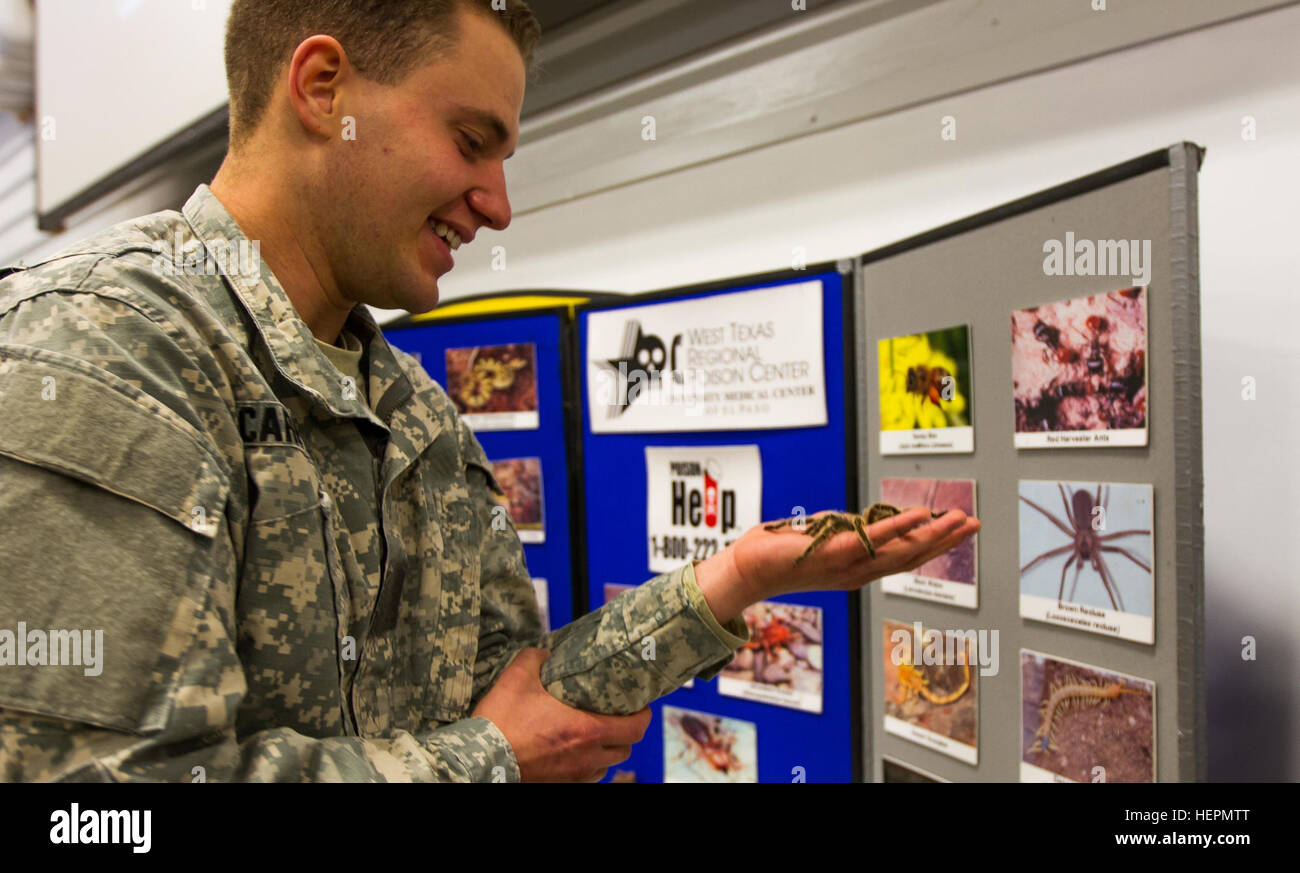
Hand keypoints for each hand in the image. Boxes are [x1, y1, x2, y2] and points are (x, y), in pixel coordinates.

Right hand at [471, 648, 650, 781]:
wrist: (479, 759)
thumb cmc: (501, 720)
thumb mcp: (518, 675)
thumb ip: (537, 657)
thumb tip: (547, 653)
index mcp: (586, 730)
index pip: (636, 727)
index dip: (643, 714)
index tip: (639, 704)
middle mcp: (587, 756)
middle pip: (626, 747)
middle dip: (625, 730)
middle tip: (616, 714)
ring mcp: (574, 775)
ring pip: (607, 765)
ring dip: (607, 750)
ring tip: (596, 733)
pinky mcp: (560, 785)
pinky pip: (587, 778)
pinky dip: (589, 765)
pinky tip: (576, 753)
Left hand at [695, 507, 980, 622]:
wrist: (749, 567)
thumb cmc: (780, 552)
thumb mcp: (824, 539)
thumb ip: (851, 533)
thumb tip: (871, 520)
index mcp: (859, 570)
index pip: (905, 556)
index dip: (935, 544)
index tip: (960, 529)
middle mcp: (859, 572)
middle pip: (912, 556)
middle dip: (946, 541)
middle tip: (974, 524)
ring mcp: (849, 564)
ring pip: (901, 550)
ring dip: (934, 534)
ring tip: (960, 520)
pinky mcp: (835, 552)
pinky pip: (873, 539)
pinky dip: (900, 526)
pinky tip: (922, 514)